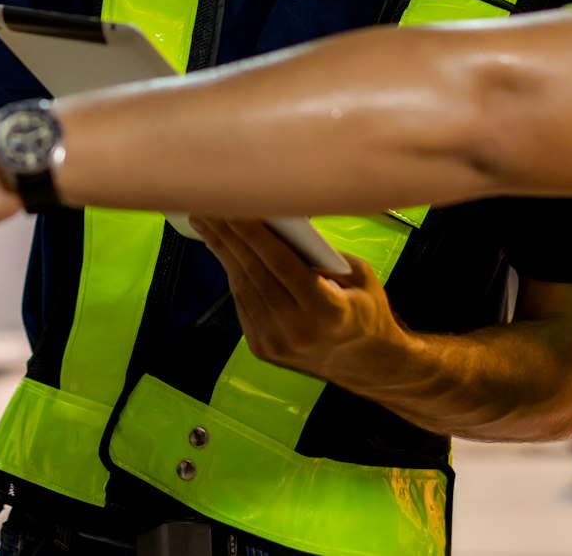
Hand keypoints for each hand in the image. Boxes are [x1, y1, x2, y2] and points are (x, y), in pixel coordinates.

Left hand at [192, 218, 402, 383]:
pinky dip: (231, 271)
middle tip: (208, 205)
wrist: (366, 366)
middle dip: (229, 235)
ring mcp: (275, 343)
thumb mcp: (359, 277)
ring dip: (222, 250)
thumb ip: (324, 255)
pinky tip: (222, 248)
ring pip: (242, 286)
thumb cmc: (366, 311)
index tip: (233, 206)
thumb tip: (282, 224)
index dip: (255, 234)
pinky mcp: (261, 348)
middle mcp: (297, 331)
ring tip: (205, 220)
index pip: (283, 265)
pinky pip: (242, 301)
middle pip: (255, 273)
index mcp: (328, 312)